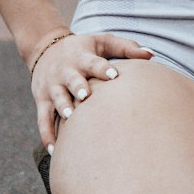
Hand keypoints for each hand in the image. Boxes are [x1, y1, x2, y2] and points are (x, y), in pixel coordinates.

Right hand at [31, 31, 152, 150]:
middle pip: (72, 79)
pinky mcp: (41, 100)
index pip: (93, 62)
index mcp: (82, 57)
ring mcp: (52, 87)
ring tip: (69, 119)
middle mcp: (65, 71)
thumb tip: (151, 55)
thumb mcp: (102, 42)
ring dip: (61, 108)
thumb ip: (126, 48)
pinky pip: (42, 120)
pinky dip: (47, 135)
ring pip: (56, 98)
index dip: (103, 68)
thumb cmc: (83, 48)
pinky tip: (56, 151)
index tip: (114, 76)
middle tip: (85, 96)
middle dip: (77, 87)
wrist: (45, 48)